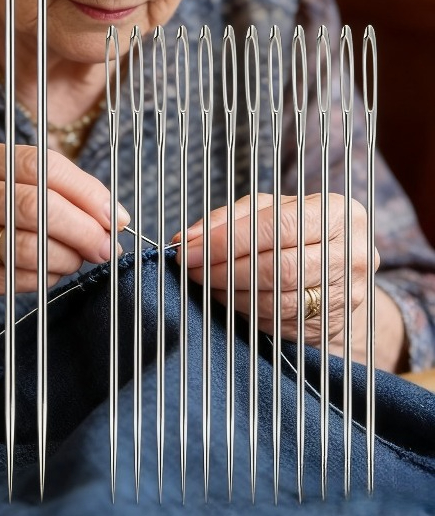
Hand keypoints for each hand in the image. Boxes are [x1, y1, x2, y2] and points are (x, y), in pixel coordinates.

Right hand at [0, 140, 126, 342]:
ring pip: (27, 242)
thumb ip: (28, 191)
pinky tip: (53, 274)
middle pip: (34, 202)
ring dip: (67, 256)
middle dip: (83, 226)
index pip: (36, 163)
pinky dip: (44, 277)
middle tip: (107, 243)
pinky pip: (12, 275)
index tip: (113, 213)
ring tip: (81, 260)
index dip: (84, 189)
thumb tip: (104, 211)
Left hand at [176, 194, 378, 345]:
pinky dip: (244, 310)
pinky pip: (277, 321)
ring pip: (276, 299)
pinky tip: (226, 298)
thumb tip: (185, 238)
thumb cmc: (294, 234)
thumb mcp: (266, 211)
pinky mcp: (330, 324)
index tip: (189, 249)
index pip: (277, 227)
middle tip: (192, 268)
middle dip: (224, 268)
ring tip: (205, 281)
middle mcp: (350, 254)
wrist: (336, 276)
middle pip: (277, 267)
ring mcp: (346, 294)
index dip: (227, 240)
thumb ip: (226, 219)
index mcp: (337, 213)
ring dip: (230, 292)